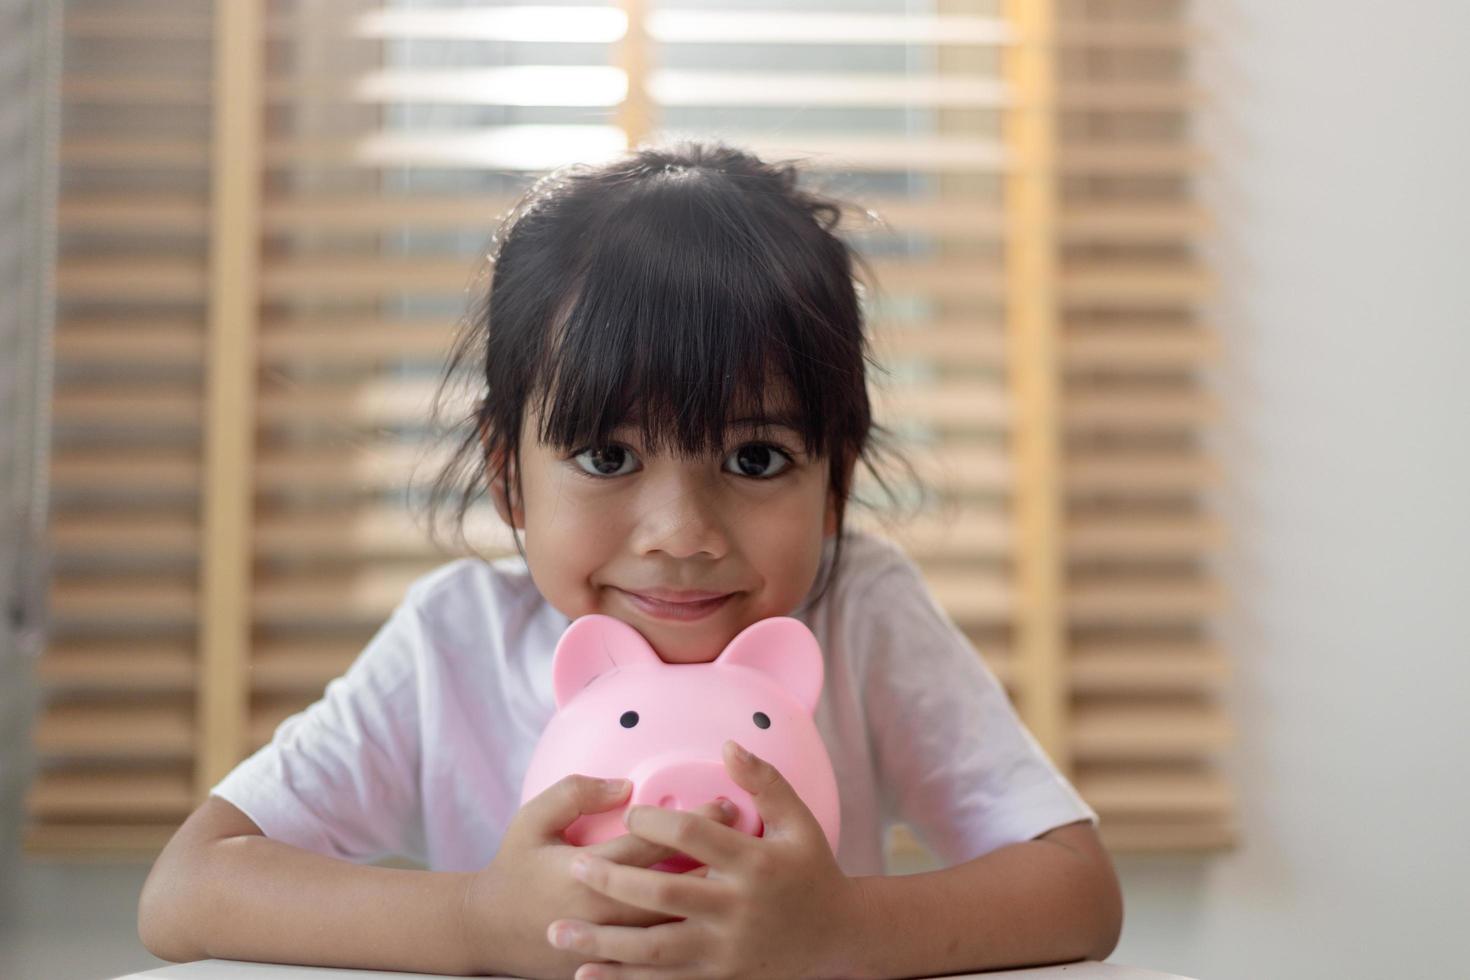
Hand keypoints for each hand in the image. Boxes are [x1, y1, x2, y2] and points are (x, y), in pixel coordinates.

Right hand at [461, 774, 738, 978]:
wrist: (487, 931)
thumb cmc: (514, 868)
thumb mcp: (533, 820)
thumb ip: (576, 794)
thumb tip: (625, 784)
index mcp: (585, 872)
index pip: (653, 843)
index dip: (693, 822)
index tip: (726, 804)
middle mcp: (603, 911)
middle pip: (675, 885)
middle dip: (716, 858)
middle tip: (749, 838)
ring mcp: (609, 944)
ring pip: (675, 923)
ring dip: (711, 898)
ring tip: (744, 876)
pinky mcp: (612, 966)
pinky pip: (661, 954)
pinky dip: (692, 934)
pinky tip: (715, 916)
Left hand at [545, 741, 858, 979]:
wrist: (838, 937)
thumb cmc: (813, 871)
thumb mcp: (799, 821)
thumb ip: (765, 781)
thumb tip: (727, 746)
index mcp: (755, 863)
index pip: (694, 836)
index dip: (657, 821)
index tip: (629, 813)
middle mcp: (736, 908)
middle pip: (663, 894)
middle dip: (613, 881)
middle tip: (574, 867)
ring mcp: (726, 949)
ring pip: (654, 947)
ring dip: (603, 940)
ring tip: (559, 931)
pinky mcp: (719, 977)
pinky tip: (587, 973)